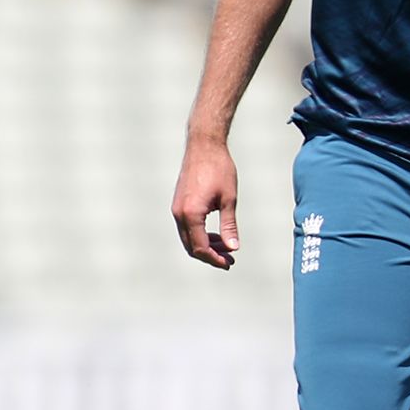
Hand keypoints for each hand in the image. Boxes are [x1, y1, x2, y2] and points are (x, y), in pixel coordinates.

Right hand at [172, 137, 240, 269]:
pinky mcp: (179, 203)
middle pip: (192, 247)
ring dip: (205, 246)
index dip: (215, 259)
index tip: (229, 263)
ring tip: (225, 248)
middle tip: (229, 260)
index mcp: (191, 214)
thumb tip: (233, 248)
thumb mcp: (229, 199)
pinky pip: (186, 227)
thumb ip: (229, 226)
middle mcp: (179, 213)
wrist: (204, 145)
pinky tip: (215, 235)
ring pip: (188, 238)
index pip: (201, 248)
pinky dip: (199, 235)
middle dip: (210, 256)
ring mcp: (177, 208)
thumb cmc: (218, 169)